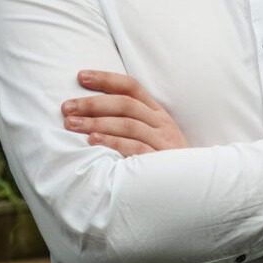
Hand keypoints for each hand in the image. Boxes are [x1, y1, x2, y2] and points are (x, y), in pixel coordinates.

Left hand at [61, 70, 189, 155]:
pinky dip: (112, 142)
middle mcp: (160, 122)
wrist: (196, 187)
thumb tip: (93, 112)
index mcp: (157, 112)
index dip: (106, 78)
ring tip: (71, 124)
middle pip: (125, 104)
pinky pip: (134, 148)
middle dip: (93, 103)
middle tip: (66, 107)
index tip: (80, 76)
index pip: (131, 86)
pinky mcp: (160, 161)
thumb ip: (131, 122)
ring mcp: (162, 140)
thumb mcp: (154, 136)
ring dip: (96, 122)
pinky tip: (93, 142)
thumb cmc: (166, 161)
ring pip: (127, 124)